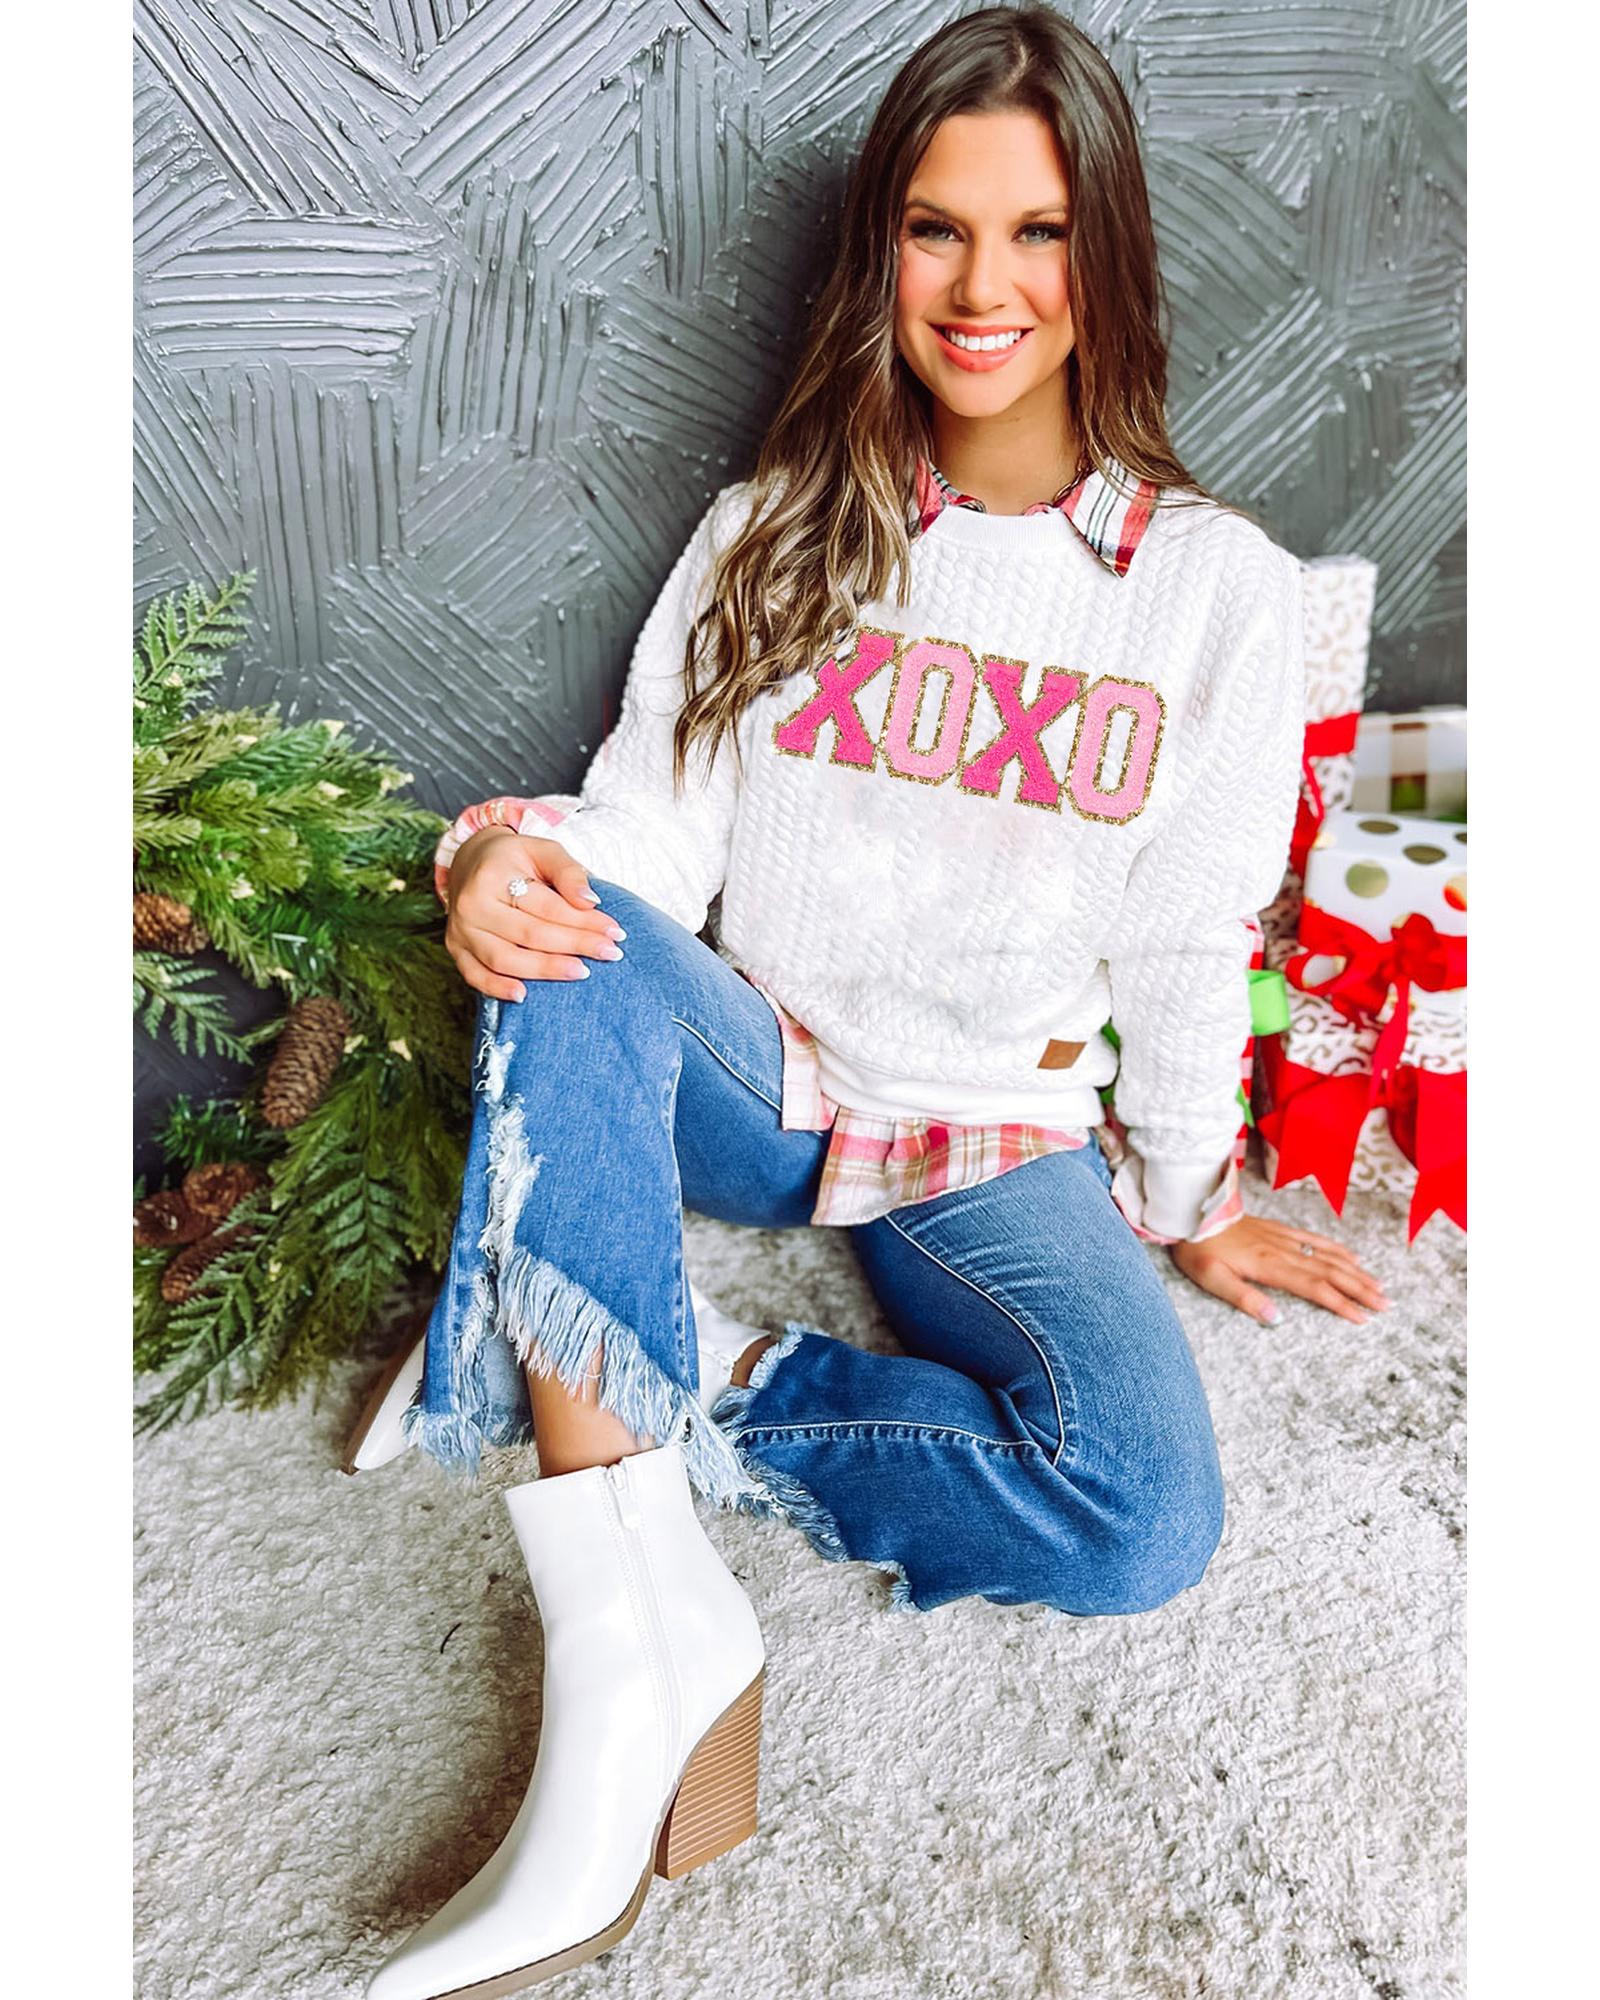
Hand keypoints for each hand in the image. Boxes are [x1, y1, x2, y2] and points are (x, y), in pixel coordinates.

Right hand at [443, 826, 625, 1000]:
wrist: (471, 862)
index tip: (615, 932)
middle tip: (609, 953)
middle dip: (575, 945)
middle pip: (530, 933)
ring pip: (505, 958)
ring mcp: (460, 930)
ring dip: (545, 970)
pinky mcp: (455, 949)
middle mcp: (471, 904)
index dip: (584, 921)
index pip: (547, 906)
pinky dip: (497, 988)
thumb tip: (591, 900)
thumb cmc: (516, 858)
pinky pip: (475, 975)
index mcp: (494, 875)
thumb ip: (568, 872)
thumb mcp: (543, 850)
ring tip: (581, 972)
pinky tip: (524, 995)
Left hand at [1169, 1214, 1390, 1326]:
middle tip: (1387, 1305)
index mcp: (1269, 1267)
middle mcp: (1283, 1251)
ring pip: (1328, 1256)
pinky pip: (1314, 1239)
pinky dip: (1336, 1249)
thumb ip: (1243, 1298)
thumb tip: (1275, 1318)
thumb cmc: (1198, 1249)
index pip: (1314, 1289)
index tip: (1364, 1319)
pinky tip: (1352, 1258)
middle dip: (1360, 1290)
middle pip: (1330, 1273)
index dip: (1341, 1304)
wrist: (1192, 1212)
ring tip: (1379, 1287)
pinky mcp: (1278, 1230)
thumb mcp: (1212, 1279)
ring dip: (1356, 1272)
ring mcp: (1283, 1238)